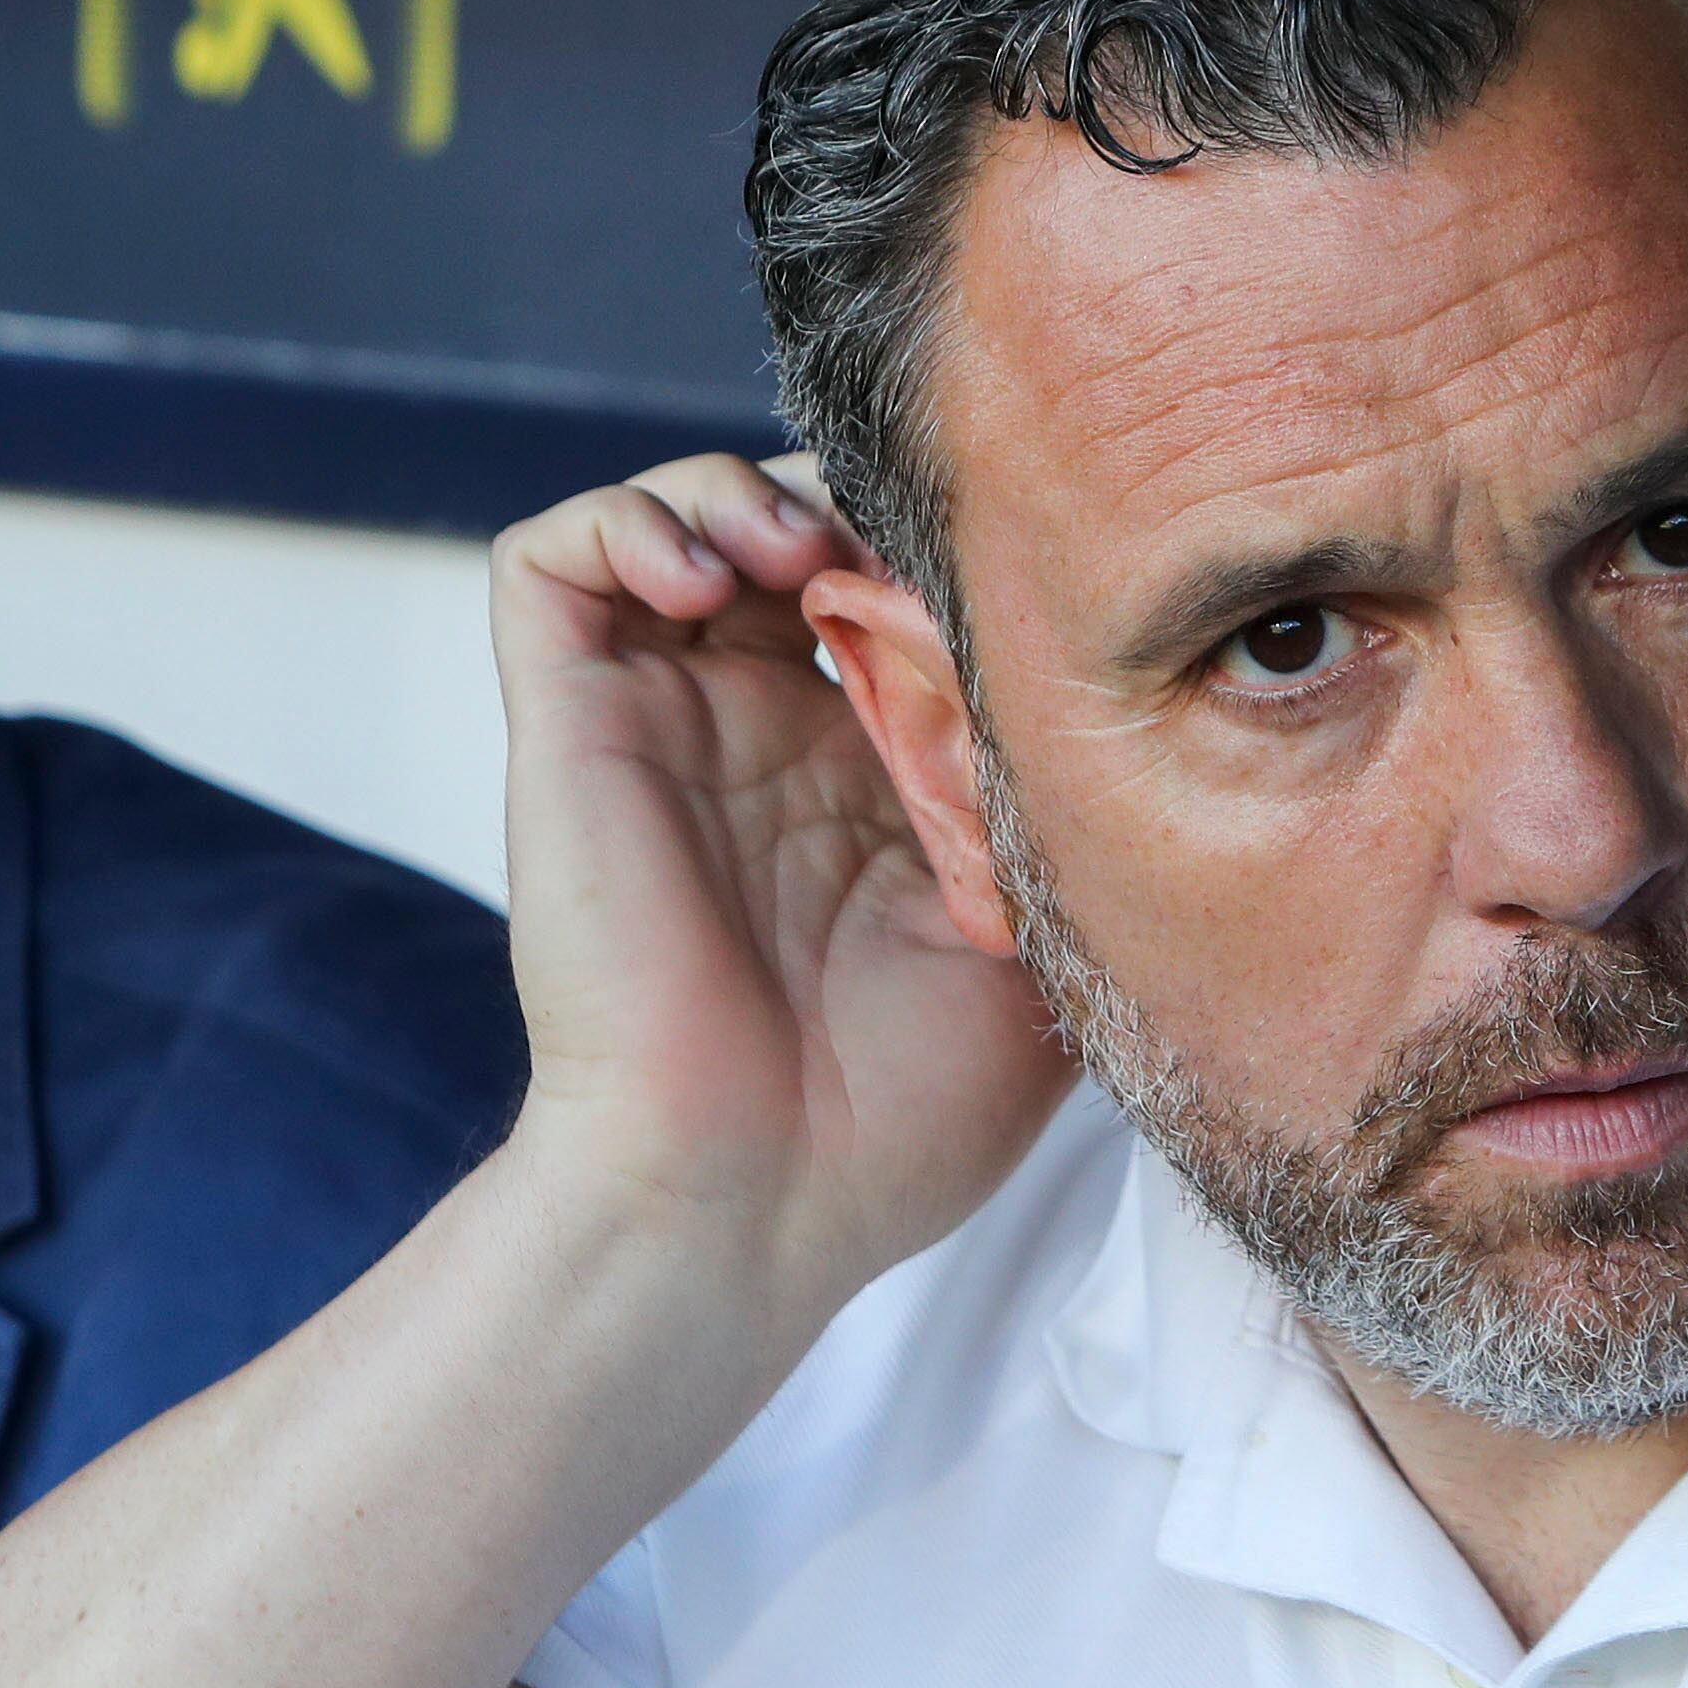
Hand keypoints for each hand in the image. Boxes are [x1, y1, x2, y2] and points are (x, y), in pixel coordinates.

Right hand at [486, 452, 1074, 1327]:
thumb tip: (1136, 693)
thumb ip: (1071, 819)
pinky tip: (707, 577)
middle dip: (860, 498)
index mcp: (875, 774)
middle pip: (800, 524)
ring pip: (679, 513)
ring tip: (798, 549)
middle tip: (904, 541)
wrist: (754, 1200)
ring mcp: (665, 722)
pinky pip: (551, 558)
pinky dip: (626, 519)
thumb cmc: (899, 1118)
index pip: (905, 591)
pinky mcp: (570, 724)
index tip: (1013, 573)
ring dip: (744, 486)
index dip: (950, 552)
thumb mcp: (1046, 945)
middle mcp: (764, 731)